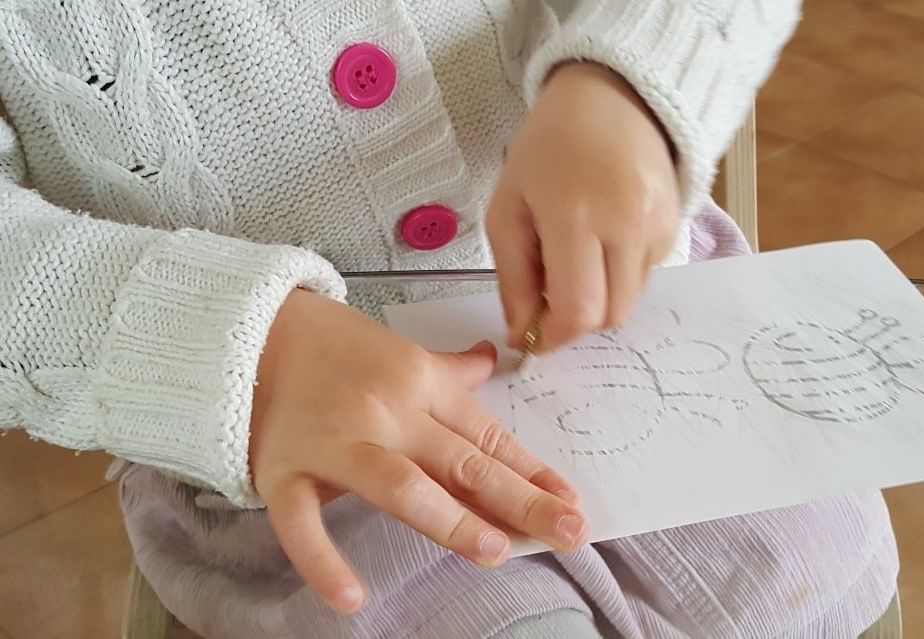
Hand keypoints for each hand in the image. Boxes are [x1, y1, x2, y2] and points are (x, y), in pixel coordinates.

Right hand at [249, 289, 586, 613]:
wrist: (251, 331)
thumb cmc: (335, 346)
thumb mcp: (403, 349)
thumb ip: (451, 369)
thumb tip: (493, 361)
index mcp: (421, 384)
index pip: (487, 437)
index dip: (533, 473)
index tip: (570, 504)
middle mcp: (387, 413)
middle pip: (464, 463)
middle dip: (521, 501)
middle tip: (567, 533)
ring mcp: (337, 444)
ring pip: (402, 486)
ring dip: (450, 521)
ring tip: (493, 551)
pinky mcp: (284, 472)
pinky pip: (303, 522)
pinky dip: (324, 561)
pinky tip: (352, 600)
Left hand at [487, 62, 679, 351]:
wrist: (612, 98)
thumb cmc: (549, 148)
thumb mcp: (508, 207)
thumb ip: (513, 278)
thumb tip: (523, 334)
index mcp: (576, 217)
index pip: (578, 311)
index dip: (554, 336)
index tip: (534, 334)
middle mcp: (627, 226)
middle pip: (609, 316)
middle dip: (576, 321)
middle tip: (550, 296)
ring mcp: (659, 227)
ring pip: (629, 301)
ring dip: (599, 297)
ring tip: (576, 254)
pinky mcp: (676, 228)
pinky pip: (645, 277)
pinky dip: (619, 275)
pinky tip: (603, 238)